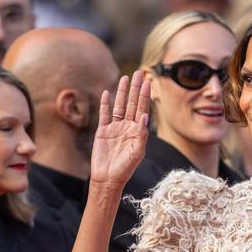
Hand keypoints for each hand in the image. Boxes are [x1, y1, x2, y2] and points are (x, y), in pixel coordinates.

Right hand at [90, 70, 149, 187]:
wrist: (107, 178)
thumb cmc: (125, 168)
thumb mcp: (137, 152)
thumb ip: (141, 135)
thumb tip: (144, 116)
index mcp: (138, 131)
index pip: (142, 109)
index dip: (145, 95)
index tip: (148, 82)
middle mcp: (127, 127)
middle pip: (132, 103)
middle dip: (136, 88)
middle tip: (139, 73)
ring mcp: (115, 128)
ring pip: (120, 106)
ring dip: (122, 92)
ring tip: (125, 78)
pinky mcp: (103, 131)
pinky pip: (104, 114)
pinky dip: (106, 104)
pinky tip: (107, 93)